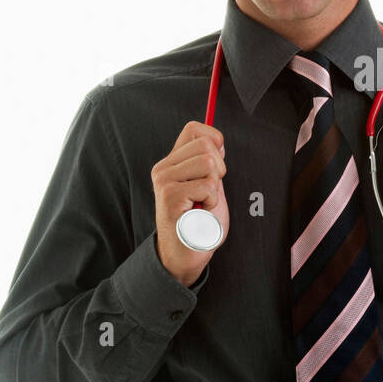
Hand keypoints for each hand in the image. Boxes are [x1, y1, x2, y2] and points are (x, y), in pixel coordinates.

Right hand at [152, 121, 227, 285]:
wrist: (187, 252)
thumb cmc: (199, 221)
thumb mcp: (207, 185)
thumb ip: (209, 163)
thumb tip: (218, 141)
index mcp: (172, 162)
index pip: (194, 129)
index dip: (214, 140)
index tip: (217, 164)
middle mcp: (164, 168)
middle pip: (207, 145)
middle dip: (219, 169)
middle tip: (208, 192)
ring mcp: (164, 181)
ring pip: (209, 164)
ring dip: (215, 188)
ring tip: (202, 203)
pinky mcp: (170, 196)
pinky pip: (208, 186)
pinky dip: (212, 202)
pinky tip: (199, 212)